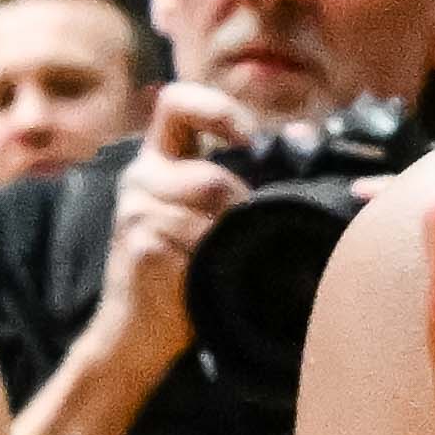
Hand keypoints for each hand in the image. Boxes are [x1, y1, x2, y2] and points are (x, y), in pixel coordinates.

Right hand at [93, 86, 255, 371]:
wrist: (132, 332)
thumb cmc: (180, 269)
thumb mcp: (200, 213)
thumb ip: (233, 177)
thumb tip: (302, 138)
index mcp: (155, 160)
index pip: (175, 101)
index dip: (216, 109)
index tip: (249, 139)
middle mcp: (138, 179)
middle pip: (212, 177)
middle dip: (242, 210)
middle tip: (247, 236)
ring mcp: (136, 213)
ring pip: (212, 209)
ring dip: (233, 239)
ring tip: (226, 261)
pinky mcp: (142, 248)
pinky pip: (202, 243)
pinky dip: (217, 263)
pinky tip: (206, 278)